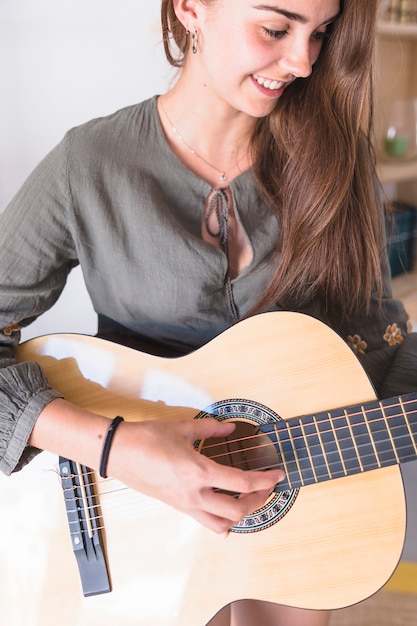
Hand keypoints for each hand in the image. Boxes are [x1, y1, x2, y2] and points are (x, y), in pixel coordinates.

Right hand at [107, 417, 284, 533]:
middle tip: (266, 486)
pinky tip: (225, 510)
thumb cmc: (147, 438)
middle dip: (258, 500)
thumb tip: (230, 427)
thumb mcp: (183, 428)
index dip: (265, 480)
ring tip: (248, 498)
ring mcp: (185, 504)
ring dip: (241, 514)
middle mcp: (195, 494)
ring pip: (223, 523)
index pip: (242, 483)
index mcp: (199, 471)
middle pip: (238, 510)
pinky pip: (205, 523)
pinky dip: (221, 522)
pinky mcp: (177, 507)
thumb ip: (212, 428)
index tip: (278, 475)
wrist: (118, 452)